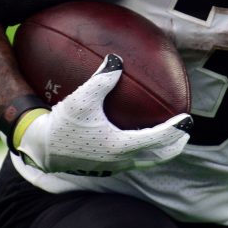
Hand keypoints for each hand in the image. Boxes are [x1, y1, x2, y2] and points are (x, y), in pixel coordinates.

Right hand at [15, 55, 191, 174]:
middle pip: (157, 157)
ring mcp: (111, 167)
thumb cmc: (61, 123)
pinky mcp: (103, 168)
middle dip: (174, 145)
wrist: (40, 149)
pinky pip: (132, 160)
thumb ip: (101, 79)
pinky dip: (143, 151)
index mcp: (119, 145)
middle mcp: (119, 160)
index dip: (175, 130)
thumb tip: (117, 58)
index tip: (188, 120)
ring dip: (160, 150)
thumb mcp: (81, 99)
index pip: (157, 139)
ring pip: (145, 161)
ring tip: (169, 138)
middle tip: (185, 132)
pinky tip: (138, 138)